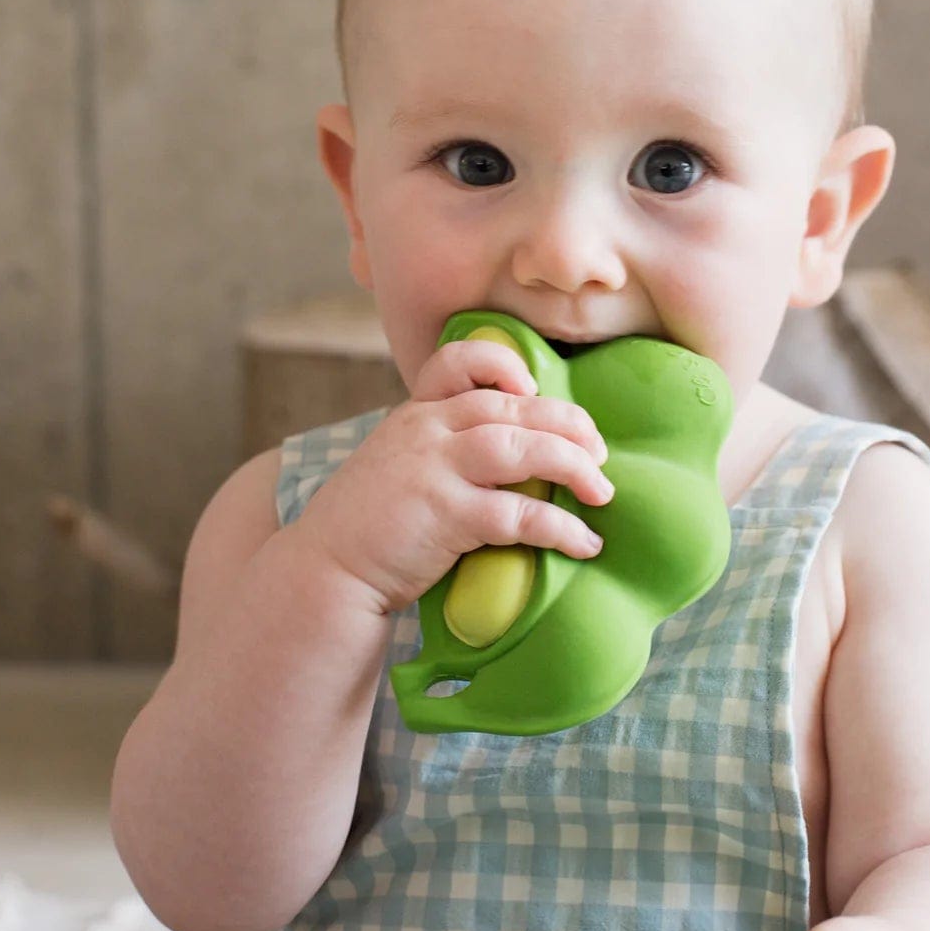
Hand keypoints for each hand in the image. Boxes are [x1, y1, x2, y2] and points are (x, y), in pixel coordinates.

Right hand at [299, 334, 612, 614]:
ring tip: (603, 491)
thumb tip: (512, 454)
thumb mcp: (397, 465)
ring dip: (572, 466)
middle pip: (511, 406)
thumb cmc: (369, 524)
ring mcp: (434, 470)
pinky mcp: (445, 515)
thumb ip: (441, 448)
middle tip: (600, 452)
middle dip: (567, 424)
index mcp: (414, 413)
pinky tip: (584, 542)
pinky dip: (560, 527)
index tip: (532, 388)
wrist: (326, 570)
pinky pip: (517, 513)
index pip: (457, 360)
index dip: (502, 364)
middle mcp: (425, 430)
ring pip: (520, 447)